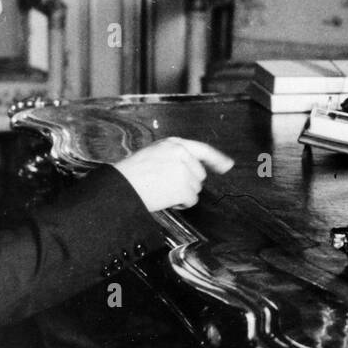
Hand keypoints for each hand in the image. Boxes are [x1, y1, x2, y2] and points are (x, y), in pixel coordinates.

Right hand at [113, 137, 234, 211]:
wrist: (120, 186)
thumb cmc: (132, 174)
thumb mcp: (154, 155)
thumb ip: (176, 158)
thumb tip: (198, 174)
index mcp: (174, 143)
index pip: (202, 149)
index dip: (217, 159)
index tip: (228, 165)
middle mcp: (182, 153)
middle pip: (199, 175)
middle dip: (187, 183)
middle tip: (164, 185)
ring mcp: (184, 169)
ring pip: (195, 188)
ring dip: (181, 194)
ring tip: (160, 190)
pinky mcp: (184, 185)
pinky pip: (191, 200)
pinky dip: (181, 204)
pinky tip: (164, 198)